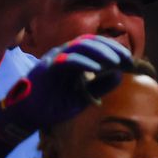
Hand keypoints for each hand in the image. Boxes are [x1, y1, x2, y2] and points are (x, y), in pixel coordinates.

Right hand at [0, 35, 133, 142]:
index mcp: (72, 59)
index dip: (113, 50)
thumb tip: (120, 75)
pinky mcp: (46, 68)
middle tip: (127, 59)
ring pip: (79, 46)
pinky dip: (84, 62)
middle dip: (111, 48)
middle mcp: (63, 54)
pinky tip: (98, 68)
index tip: (129, 60)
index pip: (95, 45)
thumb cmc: (53, 105)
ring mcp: (53, 59)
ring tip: (116, 61)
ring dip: (100, 52)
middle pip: (90, 41)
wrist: (27, 116)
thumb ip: (100, 86)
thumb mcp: (83, 97)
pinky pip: (67, 60)